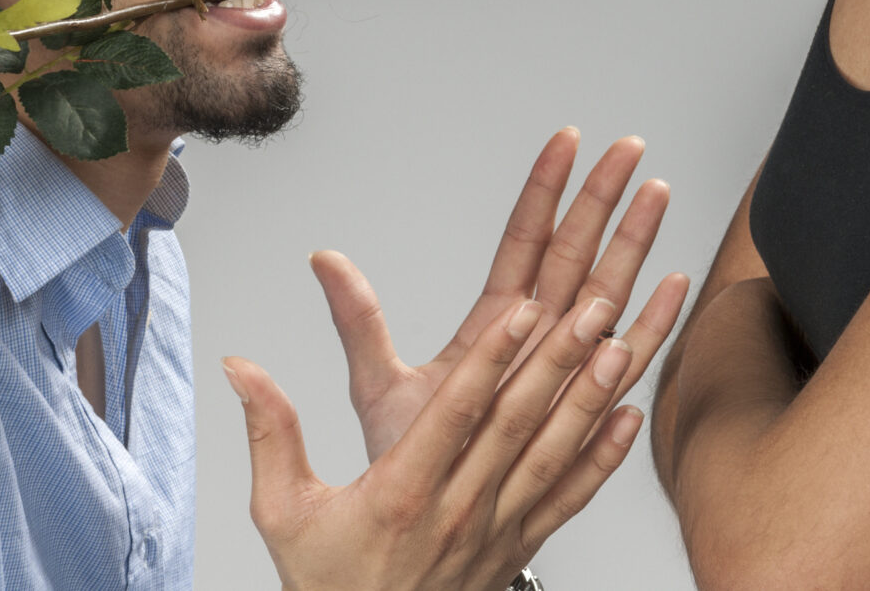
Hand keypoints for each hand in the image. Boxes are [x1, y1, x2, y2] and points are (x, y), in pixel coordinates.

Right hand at [227, 294, 646, 590]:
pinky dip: (604, 459)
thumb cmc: (328, 583)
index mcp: (401, 494)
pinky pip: (570, 499)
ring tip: (619, 343)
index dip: (492, 360)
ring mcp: (495, 532)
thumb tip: (240, 365)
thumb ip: (269, 432)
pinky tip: (629, 417)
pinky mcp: (518, 548)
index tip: (522, 310)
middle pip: (515, 424)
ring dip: (589, 397)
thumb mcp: (281, 512)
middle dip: (556, 360)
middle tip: (592, 306)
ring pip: (552, 454)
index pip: (456, 415)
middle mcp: (457, 511)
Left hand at [312, 128, 692, 462]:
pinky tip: (673, 288)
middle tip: (629, 150)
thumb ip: (359, 321)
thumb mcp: (379, 385)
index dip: (544, 191)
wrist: (432, 530)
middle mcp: (534, 341)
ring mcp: (563, 374)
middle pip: (574, 255)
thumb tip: (322, 259)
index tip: (565, 140)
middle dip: (602, 200)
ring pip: (608, 297)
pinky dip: (653, 328)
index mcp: (492, 326)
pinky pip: (626, 366)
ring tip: (658, 196)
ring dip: (634, 247)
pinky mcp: (582, 414)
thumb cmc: (413, 460)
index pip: (522, 242)